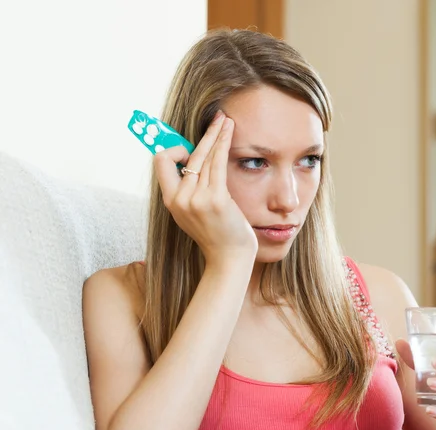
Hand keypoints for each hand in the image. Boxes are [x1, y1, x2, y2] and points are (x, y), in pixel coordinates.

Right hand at [153, 111, 257, 265]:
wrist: (229, 258)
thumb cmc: (217, 235)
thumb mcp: (193, 213)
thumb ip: (190, 191)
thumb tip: (193, 163)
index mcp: (170, 201)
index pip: (161, 162)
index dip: (175, 150)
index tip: (193, 149)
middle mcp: (179, 199)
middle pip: (186, 154)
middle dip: (203, 134)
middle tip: (217, 118)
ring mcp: (196, 199)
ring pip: (203, 155)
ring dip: (216, 134)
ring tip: (226, 120)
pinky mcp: (215, 199)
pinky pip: (217, 162)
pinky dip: (222, 143)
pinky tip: (228, 131)